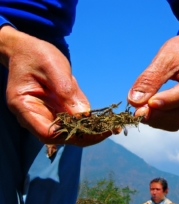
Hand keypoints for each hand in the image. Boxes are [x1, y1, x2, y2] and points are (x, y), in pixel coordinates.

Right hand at [0, 25, 111, 145]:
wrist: (26, 51)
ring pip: (68, 131)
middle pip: (60, 136)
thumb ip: (66, 92)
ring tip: (112, 127)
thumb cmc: (35, 54)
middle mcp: (33, 117)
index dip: (72, 135)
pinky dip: (88, 122)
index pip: (48, 133)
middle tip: (109, 130)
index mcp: (25, 106)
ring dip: (90, 131)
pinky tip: (104, 120)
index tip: (95, 131)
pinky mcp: (55, 110)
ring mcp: (45, 115)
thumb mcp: (53, 67)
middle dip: (86, 136)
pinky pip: (72, 120)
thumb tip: (83, 115)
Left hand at [128, 26, 178, 130]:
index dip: (168, 101)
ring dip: (158, 120)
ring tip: (141, 112)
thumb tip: (134, 102)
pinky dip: (163, 120)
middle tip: (137, 113)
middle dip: (159, 115)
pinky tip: (150, 113)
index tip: (146, 106)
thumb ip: (150, 79)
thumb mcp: (164, 57)